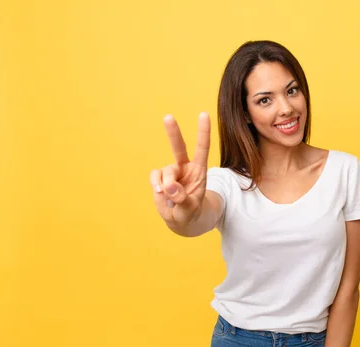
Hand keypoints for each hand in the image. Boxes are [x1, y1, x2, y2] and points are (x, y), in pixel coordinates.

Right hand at [150, 112, 210, 227]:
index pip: (202, 148)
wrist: (180, 219)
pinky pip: (155, 177)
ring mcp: (171, 172)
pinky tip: (162, 195)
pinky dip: (156, 186)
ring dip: (167, 185)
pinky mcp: (160, 178)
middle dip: (173, 133)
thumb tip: (169, 189)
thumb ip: (182, 199)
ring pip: (166, 171)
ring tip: (171, 198)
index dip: (203, 132)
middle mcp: (185, 167)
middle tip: (168, 117)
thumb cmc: (190, 212)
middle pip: (179, 147)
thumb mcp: (190, 209)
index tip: (204, 114)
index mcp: (199, 170)